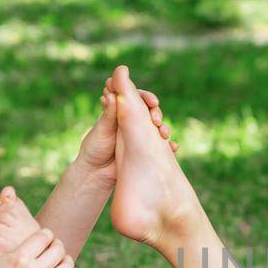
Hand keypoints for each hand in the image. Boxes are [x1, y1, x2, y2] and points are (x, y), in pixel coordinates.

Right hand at [0, 227, 78, 267]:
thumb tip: (4, 228)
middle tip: (54, 247)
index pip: (44, 237)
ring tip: (62, 259)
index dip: (46, 234)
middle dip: (57, 245)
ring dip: (67, 260)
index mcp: (18, 258)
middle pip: (59, 250)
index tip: (44, 236)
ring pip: (67, 267)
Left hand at [74, 67, 167, 187]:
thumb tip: (114, 93)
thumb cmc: (94, 148)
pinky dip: (169, 146)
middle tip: (157, 120)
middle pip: (150, 112)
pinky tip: (173, 148)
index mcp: (121, 112)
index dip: (147, 98)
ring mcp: (140, 136)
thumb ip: (109, 113)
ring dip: (164, 129)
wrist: (95, 174)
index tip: (153, 102)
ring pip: (157, 128)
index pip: (137, 99)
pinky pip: (161, 146)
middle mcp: (132, 122)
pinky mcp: (146, 150)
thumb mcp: (101, 129)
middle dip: (157, 114)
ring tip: (165, 135)